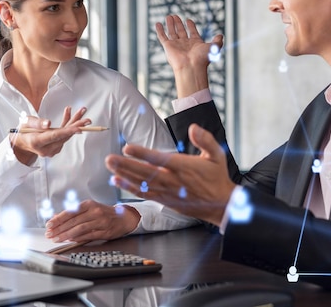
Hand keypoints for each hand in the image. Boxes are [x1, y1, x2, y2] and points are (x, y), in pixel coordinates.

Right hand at [10, 106, 90, 165]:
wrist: (21, 142)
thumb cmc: (22, 130)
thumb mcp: (26, 122)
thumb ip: (37, 123)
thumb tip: (48, 123)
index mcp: (36, 142)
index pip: (54, 136)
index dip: (67, 132)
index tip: (78, 128)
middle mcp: (45, 149)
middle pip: (63, 136)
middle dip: (76, 126)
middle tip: (87, 119)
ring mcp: (50, 150)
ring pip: (65, 135)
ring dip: (74, 123)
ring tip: (82, 111)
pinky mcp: (55, 148)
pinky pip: (64, 135)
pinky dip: (68, 125)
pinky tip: (70, 114)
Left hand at [44, 200, 139, 241]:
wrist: (124, 218)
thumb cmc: (104, 213)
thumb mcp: (89, 209)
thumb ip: (74, 213)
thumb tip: (57, 217)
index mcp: (89, 204)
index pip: (70, 211)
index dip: (58, 218)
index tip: (49, 224)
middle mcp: (95, 211)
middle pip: (73, 221)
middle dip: (59, 228)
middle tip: (50, 234)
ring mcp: (100, 222)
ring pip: (79, 229)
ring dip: (66, 235)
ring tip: (57, 239)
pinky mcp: (104, 232)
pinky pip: (88, 236)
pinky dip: (78, 238)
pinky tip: (69, 240)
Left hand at [105, 123, 234, 226]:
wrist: (221, 204)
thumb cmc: (216, 176)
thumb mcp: (217, 155)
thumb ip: (205, 140)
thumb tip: (194, 127)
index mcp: (184, 167)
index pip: (160, 159)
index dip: (142, 153)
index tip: (127, 147)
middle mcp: (173, 180)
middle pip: (145, 173)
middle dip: (126, 165)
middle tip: (109, 158)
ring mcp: (167, 191)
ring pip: (142, 184)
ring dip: (124, 175)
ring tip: (110, 167)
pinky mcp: (164, 199)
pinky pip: (144, 194)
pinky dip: (130, 188)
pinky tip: (117, 181)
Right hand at [156, 15, 222, 97]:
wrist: (191, 67)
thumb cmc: (202, 59)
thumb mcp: (214, 47)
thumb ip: (218, 41)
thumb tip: (221, 36)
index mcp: (195, 43)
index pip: (192, 32)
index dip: (191, 26)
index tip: (189, 20)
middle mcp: (185, 44)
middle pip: (181, 31)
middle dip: (178, 23)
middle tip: (175, 16)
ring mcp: (176, 45)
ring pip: (172, 32)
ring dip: (170, 24)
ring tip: (169, 16)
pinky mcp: (168, 46)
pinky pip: (162, 36)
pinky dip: (159, 30)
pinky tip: (157, 23)